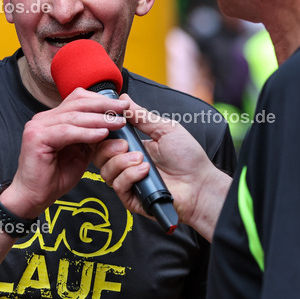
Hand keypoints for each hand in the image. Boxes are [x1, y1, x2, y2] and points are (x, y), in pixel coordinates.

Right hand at [0, 88, 128, 218]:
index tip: (121, 105)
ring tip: (118, 122)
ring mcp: (38, 126)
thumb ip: (91, 137)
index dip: (100, 100)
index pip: (78, 99)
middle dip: (104, 105)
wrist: (33, 196)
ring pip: (74, 116)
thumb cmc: (54, 177)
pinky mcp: (36, 138)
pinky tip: (102, 134)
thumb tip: (111, 126)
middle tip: (124, 108)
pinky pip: (67, 132)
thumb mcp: (79, 152)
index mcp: (52, 118)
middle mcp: (43, 118)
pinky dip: (86, 132)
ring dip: (99, 119)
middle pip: (77, 103)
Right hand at [94, 95, 230, 239]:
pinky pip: (118, 185)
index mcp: (134, 146)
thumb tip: (126, 100)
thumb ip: (142, 116)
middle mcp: (128, 164)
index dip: (104, 132)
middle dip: (108, 147)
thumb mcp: (165, 129)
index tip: (108, 124)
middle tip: (126, 144)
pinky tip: (144, 171)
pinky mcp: (132, 198)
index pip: (107, 139)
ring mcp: (129, 181)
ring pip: (106, 171)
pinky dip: (129, 176)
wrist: (200, 183)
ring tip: (141, 159)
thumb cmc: (188, 158)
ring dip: (121, 162)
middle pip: (100, 155)